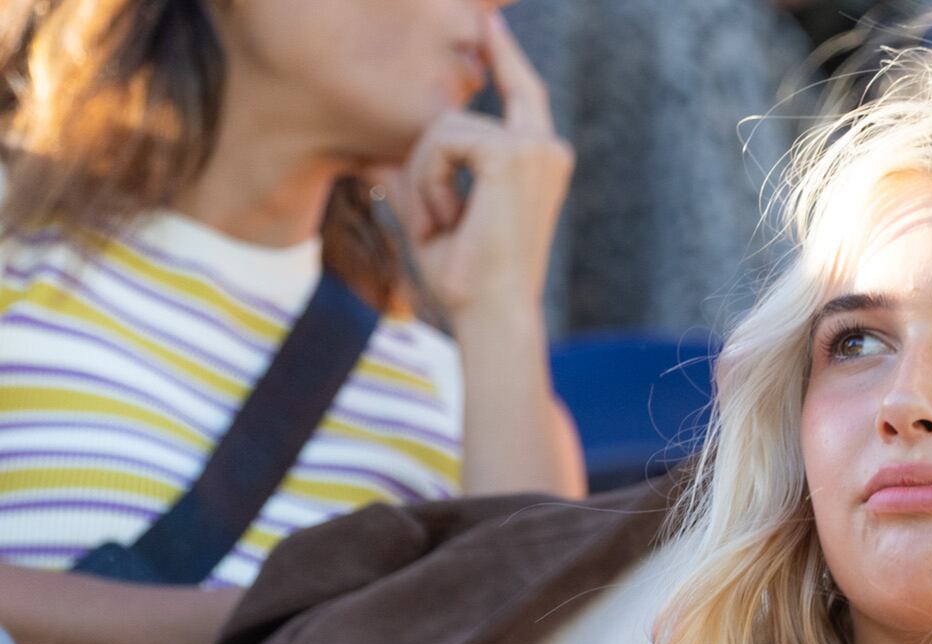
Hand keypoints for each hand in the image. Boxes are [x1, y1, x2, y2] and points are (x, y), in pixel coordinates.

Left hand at [377, 11, 572, 323]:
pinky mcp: (513, 152)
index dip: (503, 53)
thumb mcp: (433, 216)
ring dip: (424, 182)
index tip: (488, 21)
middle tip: (438, 226)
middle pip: (458, 113)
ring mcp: (535, 147)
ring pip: (442, 128)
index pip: (521, 90)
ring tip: (444, 229)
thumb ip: (412, 176)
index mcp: (542, 160)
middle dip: (424, 164)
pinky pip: (442, 141)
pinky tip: (450, 220)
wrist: (494, 315)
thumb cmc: (469, 281)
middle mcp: (548, 147)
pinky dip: (430, 182)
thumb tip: (372, 153)